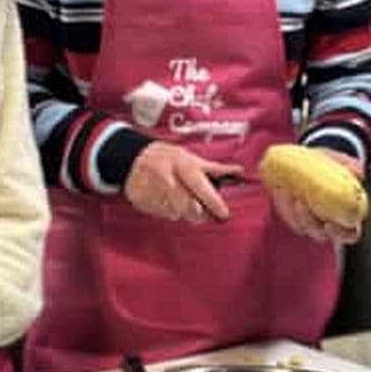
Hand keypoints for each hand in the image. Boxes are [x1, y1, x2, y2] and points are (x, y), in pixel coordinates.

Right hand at [124, 142, 244, 221]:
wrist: (132, 157)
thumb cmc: (166, 157)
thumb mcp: (190, 157)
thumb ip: (214, 169)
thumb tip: (238, 171)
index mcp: (181, 164)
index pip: (201, 187)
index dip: (214, 202)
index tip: (224, 214)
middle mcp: (166, 177)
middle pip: (188, 206)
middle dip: (198, 213)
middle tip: (201, 211)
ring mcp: (151, 189)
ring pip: (175, 213)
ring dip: (181, 211)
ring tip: (178, 199)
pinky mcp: (141, 200)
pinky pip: (161, 214)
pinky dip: (167, 211)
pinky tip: (164, 199)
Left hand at [270, 149, 365, 244]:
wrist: (311, 161)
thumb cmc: (331, 165)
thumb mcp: (341, 162)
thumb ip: (351, 166)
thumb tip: (358, 172)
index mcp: (347, 217)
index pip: (349, 234)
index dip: (340, 233)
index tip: (329, 223)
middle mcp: (328, 224)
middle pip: (319, 234)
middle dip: (308, 221)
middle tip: (301, 203)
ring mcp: (309, 221)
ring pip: (299, 226)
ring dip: (291, 212)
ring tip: (286, 191)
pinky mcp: (293, 214)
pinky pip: (286, 214)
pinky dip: (282, 203)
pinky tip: (279, 188)